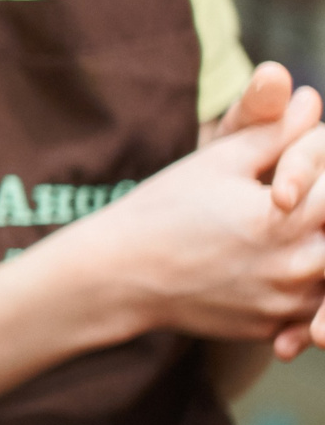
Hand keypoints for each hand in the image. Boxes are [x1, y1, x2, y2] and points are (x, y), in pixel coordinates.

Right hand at [47, 80, 324, 351]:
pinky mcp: (273, 325)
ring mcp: (286, 301)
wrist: (119, 275)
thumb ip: (276, 131)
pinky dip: (308, 289)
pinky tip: (279, 266)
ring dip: (319, 250)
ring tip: (289, 231)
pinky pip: (312, 309)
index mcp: (287, 215)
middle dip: (321, 213)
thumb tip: (310, 99)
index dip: (320, 172)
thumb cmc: (163, 209)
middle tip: (295, 202)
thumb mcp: (217, 160)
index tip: (297, 177)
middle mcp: (296, 264)